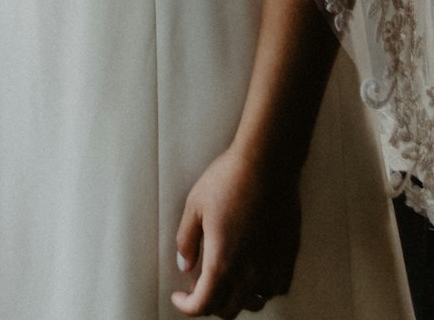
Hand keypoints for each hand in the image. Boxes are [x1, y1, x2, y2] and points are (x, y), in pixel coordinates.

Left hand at [171, 143, 300, 317]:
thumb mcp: (195, 206)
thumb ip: (186, 241)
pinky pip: (275, 288)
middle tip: (198, 284)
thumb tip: (185, 266)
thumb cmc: (229, 180)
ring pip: (253, 302)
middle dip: (208, 302)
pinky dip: (261, 288)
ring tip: (225, 275)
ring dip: (235, 297)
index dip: (187, 306)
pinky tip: (252, 271)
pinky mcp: (288, 257)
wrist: (267, 163)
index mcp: (223, 262)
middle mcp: (250, 272)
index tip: (180, 296)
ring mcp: (272, 267)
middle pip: (228, 309)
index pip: (203, 305)